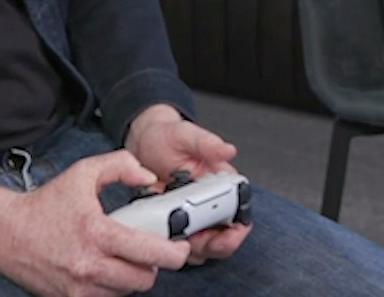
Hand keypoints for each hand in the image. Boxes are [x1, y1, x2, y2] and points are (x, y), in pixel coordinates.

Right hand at [0, 150, 189, 295]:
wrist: (5, 232)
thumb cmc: (45, 204)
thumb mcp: (83, 173)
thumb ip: (120, 166)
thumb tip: (148, 177)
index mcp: (96, 233)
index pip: (150, 253)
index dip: (174, 253)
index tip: (180, 248)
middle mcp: (88, 265)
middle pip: (143, 279)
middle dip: (153, 265)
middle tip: (149, 251)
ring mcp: (78, 287)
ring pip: (126, 292)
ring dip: (132, 277)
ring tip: (123, 258)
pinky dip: (112, 288)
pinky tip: (106, 270)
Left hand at [124, 105, 250, 264]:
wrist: (143, 142)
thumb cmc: (169, 137)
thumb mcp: (186, 135)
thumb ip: (207, 143)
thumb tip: (228, 150)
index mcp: (222, 184)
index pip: (240, 215)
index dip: (235, 231)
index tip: (224, 235)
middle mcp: (211, 204)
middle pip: (222, 238)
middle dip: (212, 246)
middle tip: (194, 241)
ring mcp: (192, 216)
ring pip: (201, 247)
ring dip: (190, 248)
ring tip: (174, 235)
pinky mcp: (173, 223)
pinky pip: (178, 244)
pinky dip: (171, 245)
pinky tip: (159, 232)